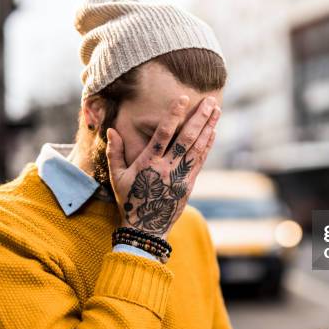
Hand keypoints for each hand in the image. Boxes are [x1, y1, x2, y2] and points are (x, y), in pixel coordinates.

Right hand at [106, 95, 220, 237]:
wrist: (145, 229)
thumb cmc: (129, 200)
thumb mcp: (116, 176)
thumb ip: (115, 152)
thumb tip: (112, 130)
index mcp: (148, 164)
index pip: (163, 134)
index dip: (174, 115)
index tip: (183, 99)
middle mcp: (167, 168)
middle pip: (187, 138)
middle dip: (200, 118)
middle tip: (210, 101)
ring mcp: (180, 177)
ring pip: (198, 148)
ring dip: (208, 128)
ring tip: (216, 110)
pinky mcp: (189, 185)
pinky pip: (200, 161)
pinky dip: (207, 145)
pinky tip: (212, 132)